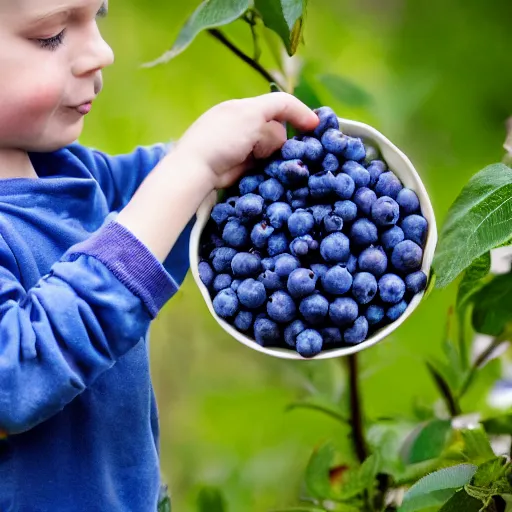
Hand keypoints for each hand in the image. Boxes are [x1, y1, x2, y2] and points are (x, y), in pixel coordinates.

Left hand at [173, 92, 318, 189]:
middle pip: (278, 131)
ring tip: (258, 162)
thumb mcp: (251, 114)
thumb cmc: (223, 137)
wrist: (198, 169)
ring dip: (273, 156)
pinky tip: (262, 170)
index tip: (315, 126)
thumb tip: (291, 132)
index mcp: (245, 108)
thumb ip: (277, 111)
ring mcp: (244, 148)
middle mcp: (246, 126)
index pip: (279, 105)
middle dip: (279, 141)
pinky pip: (265, 165)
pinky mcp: (243, 167)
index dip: (298, 113)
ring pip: (274, 150)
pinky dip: (268, 168)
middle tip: (267, 149)